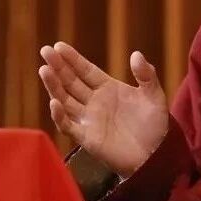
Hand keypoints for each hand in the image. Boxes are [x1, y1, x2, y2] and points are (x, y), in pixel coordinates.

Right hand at [39, 42, 167, 177]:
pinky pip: (69, 125)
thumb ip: (146, 74)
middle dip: (58, 66)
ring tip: (45, 69)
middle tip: (45, 50)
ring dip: (54, 86)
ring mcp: (89, 119)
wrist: (155, 155)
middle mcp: (95, 102)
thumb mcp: (154, 94)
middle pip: (71, 81)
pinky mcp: (87, 138)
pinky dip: (60, 115)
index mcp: (108, 88)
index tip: (58, 46)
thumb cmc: (155, 125)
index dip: (72, 59)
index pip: (86, 70)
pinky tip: (54, 102)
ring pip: (65, 99)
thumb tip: (135, 54)